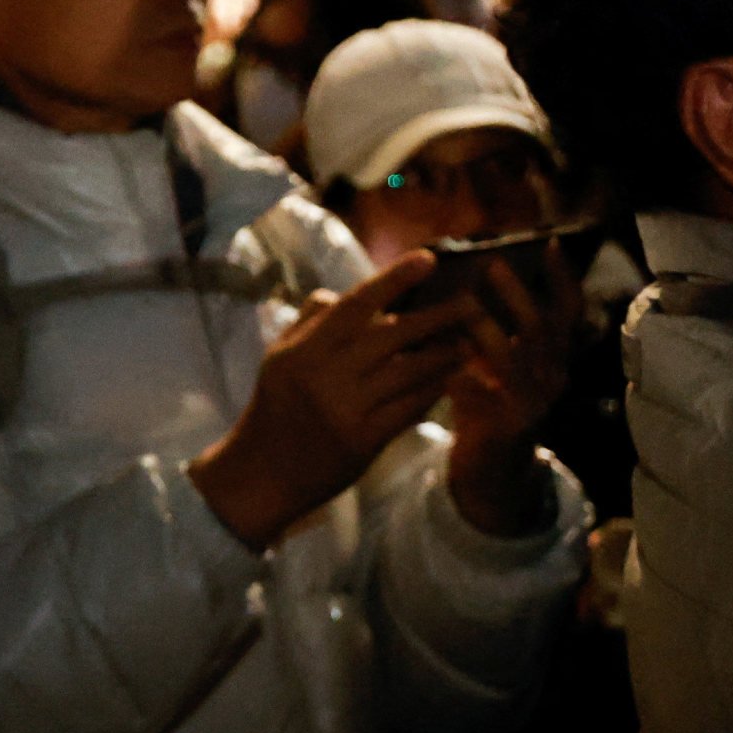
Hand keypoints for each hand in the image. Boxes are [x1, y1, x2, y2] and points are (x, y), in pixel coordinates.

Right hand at [189, 251, 478, 549]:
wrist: (262, 473)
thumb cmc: (274, 408)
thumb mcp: (278, 357)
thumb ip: (310, 321)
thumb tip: (345, 293)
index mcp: (303, 350)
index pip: (355, 305)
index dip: (393, 279)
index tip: (428, 259)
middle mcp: (324, 375)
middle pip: (389, 336)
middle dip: (434, 317)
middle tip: (470, 303)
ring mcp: (344, 409)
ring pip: (405, 373)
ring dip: (442, 356)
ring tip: (469, 343)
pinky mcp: (362, 441)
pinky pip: (407, 409)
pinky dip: (431, 392)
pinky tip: (450, 381)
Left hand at [439, 247, 581, 536]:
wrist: (490, 474)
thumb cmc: (489, 405)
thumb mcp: (498, 363)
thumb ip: (490, 328)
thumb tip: (464, 278)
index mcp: (552, 359)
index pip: (568, 314)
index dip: (564, 281)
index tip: (552, 245)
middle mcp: (551, 379)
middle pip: (543, 331)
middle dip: (519, 296)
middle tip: (493, 264)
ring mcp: (533, 405)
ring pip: (515, 361)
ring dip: (489, 331)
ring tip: (465, 306)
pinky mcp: (507, 429)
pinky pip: (486, 396)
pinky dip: (465, 376)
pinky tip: (446, 363)